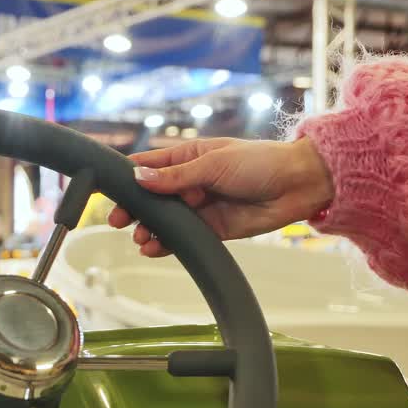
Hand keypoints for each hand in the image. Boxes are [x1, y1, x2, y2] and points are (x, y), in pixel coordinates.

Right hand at [109, 137, 333, 256]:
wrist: (298, 185)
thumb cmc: (260, 162)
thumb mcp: (213, 164)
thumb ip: (176, 176)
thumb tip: (139, 178)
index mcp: (188, 158)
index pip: (149, 166)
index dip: (127, 178)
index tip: (109, 190)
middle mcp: (191, 182)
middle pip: (152, 197)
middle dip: (134, 209)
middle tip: (118, 221)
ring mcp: (201, 207)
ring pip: (166, 221)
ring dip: (150, 229)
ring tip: (141, 237)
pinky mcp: (214, 229)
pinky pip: (185, 238)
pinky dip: (168, 245)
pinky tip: (153, 248)